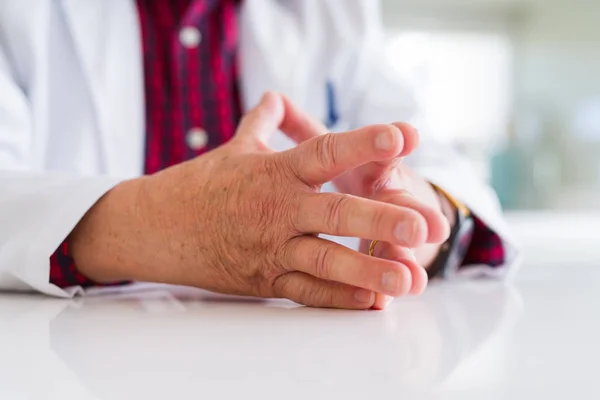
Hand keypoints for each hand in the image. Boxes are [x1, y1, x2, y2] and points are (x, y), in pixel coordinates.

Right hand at [69, 93, 433, 308]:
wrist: (156, 227)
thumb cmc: (200, 185)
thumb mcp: (233, 148)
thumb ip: (264, 122)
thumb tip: (275, 96)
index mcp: (273, 171)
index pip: (324, 152)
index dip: (362, 143)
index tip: (402, 136)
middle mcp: (276, 210)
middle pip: (334, 213)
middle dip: (381, 220)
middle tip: (422, 226)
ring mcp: (271, 248)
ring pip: (325, 262)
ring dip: (369, 271)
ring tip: (408, 279)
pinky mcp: (265, 280)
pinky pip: (306, 293)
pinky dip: (339, 299)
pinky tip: (372, 303)